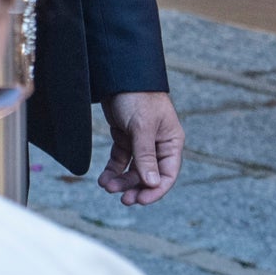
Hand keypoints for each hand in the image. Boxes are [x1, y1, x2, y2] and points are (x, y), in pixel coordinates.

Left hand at [99, 91, 183, 205]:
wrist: (118, 74)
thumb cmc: (138, 97)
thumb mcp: (142, 127)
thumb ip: (145, 155)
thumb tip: (151, 183)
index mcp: (171, 142)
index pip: (167, 174)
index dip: (155, 190)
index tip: (140, 200)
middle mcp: (158, 144)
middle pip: (148, 174)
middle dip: (134, 187)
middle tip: (122, 199)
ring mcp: (141, 141)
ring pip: (133, 169)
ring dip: (121, 180)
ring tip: (107, 186)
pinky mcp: (125, 136)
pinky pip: (121, 159)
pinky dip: (113, 169)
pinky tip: (104, 178)